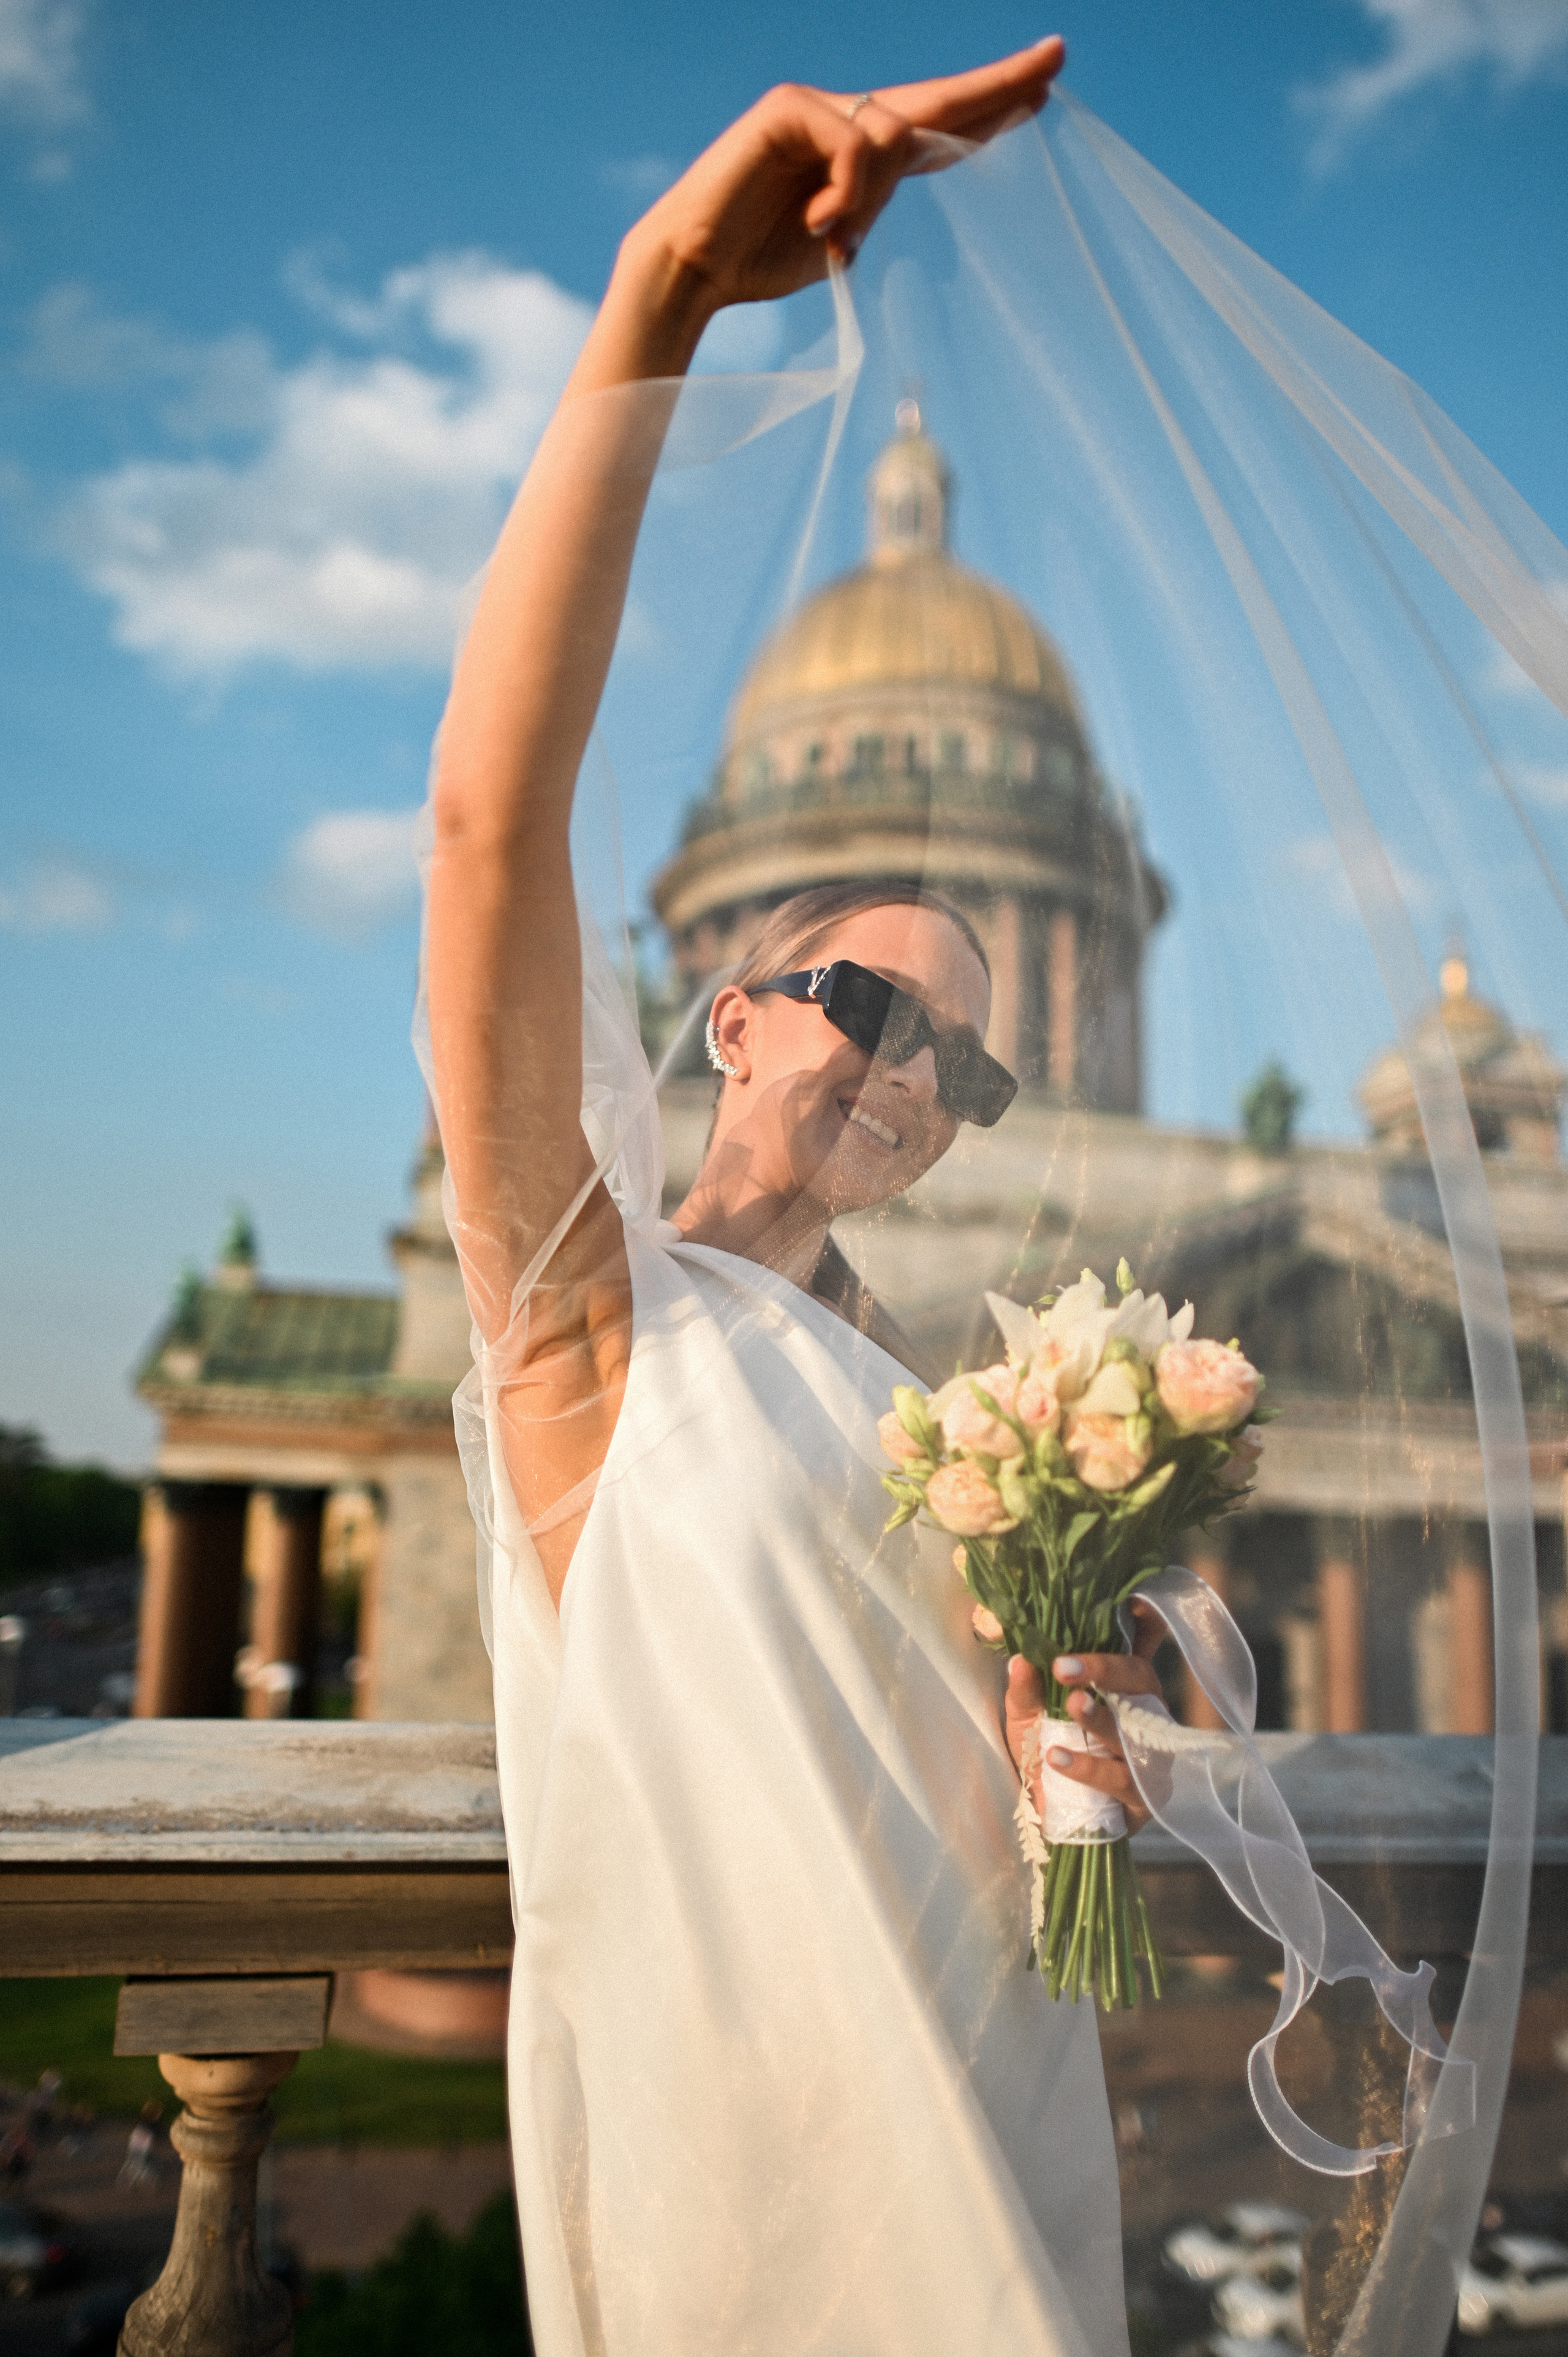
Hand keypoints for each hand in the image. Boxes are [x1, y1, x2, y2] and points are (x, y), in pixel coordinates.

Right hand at [625, 41, 1065, 316]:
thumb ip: (876, 201)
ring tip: (834, 236)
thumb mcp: (839, 238)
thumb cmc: (759, 261)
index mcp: (860, 157)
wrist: (695, 268)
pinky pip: (849, 140)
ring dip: (870, 195)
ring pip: (890, 133)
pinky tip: (818, 221)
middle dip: (996, 85)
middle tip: (1054, 60)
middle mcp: (843, 121)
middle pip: (935, 101)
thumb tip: (914, 155)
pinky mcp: (787, 109)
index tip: (1042, 95)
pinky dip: (844, 187)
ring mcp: (814, 109)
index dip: (989, 112)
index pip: (937, 128)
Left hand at [1003, 1598, 1165, 1834]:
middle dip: (1106, 1669)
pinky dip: (1088, 1767)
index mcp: (1118, 1686)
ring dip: (1103, 1717)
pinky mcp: (1145, 1798)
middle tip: (1064, 1666)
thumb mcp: (1026, 1719)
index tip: (1126, 1601)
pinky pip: (1121, 1780)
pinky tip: (1058, 1758)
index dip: (1144, 1619)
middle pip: (1141, 1679)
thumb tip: (1019, 1659)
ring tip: (1072, 1705)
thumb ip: (1024, 1691)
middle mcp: (1143, 1713)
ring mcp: (1150, 1756)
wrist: (1048, 1820)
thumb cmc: (1044, 1756)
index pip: (1140, 1644)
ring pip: (1136, 1731)